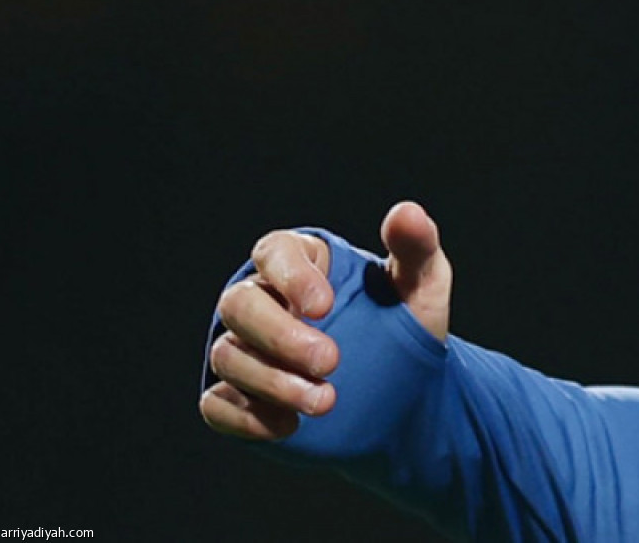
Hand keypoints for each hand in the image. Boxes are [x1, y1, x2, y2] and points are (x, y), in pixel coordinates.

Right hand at [198, 200, 452, 440]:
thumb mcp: (421, 283)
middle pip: (240, 305)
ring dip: (272, 382)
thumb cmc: (407, 322)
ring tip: (325, 401)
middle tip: (329, 361)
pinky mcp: (238, 396)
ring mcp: (246, 349)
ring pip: (227, 356)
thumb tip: (405, 213)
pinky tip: (288, 426)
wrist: (405, 391)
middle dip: (279, 335)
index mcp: (304, 263)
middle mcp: (265, 300)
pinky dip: (246, 417)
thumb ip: (415, 246)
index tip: (325, 306)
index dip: (291, 276)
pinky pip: (217, 404)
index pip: (275, 252)